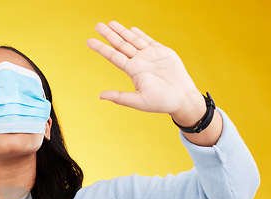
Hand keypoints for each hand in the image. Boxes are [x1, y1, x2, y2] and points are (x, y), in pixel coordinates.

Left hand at [86, 21, 202, 114]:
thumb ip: (120, 97)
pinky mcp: (162, 52)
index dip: (101, 48)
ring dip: (122, 31)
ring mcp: (150, 56)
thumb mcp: (138, 101)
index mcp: (133, 71)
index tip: (89, 41)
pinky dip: (139, 34)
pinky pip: (148, 40)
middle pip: (120, 45)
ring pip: (132, 40)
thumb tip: (100, 96)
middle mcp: (139, 62)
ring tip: (110, 23)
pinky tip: (131, 29)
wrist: (182, 98)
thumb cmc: (161, 102)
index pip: (113, 56)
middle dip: (109, 35)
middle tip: (97, 25)